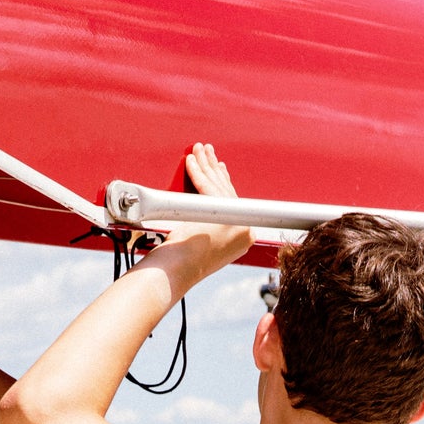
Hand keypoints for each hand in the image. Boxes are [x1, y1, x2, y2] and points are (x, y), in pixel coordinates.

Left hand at [149, 143, 251, 278]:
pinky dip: (197, 172)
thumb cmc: (182, 263)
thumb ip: (214, 225)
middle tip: (206, 152)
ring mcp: (237, 221)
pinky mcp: (223, 213)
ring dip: (205, 165)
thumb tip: (208, 211)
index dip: (225, 182)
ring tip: (197, 151)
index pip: (234, 202)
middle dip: (214, 169)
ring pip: (218, 186)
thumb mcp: (206, 243)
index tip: (219, 167)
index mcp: (244, 238)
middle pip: (227, 191)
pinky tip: (191, 161)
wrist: (177, 271)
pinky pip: (208, 186)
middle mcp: (245, 229)